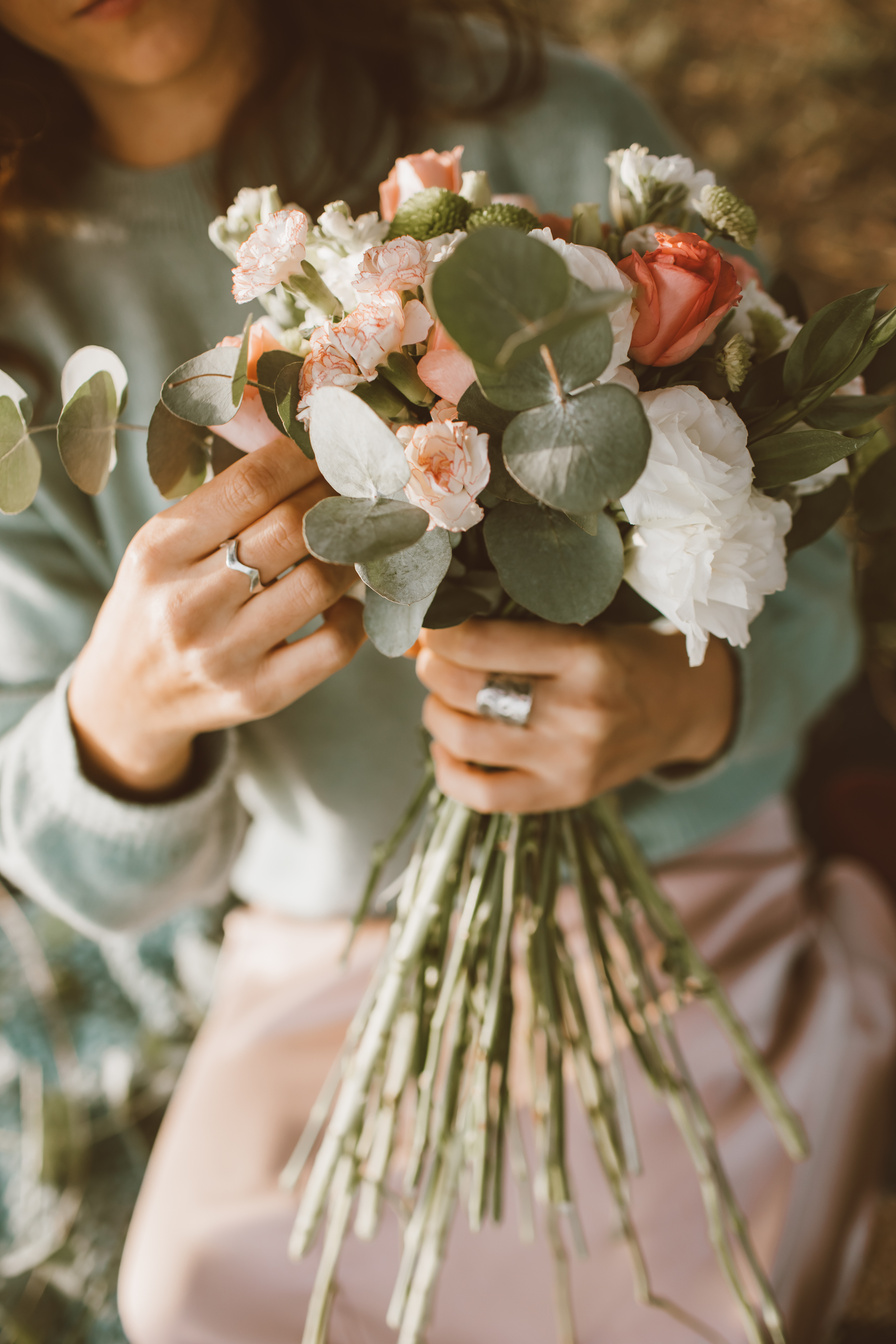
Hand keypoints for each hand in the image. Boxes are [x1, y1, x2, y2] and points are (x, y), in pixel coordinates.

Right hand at [68, 435, 364, 798]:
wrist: (128, 697)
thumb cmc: (158, 603)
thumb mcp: (165, 546)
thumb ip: (223, 504)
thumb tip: (309, 450)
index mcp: (160, 549)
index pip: (251, 484)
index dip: (307, 457)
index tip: (334, 445)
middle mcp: (188, 602)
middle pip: (293, 528)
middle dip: (339, 500)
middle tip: (360, 489)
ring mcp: (224, 653)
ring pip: (320, 582)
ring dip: (354, 554)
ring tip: (359, 540)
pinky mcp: (258, 694)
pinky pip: (334, 646)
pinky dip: (356, 615)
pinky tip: (347, 601)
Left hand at [415, 620, 735, 813]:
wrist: (683, 707)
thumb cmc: (624, 656)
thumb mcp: (581, 627)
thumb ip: (509, 629)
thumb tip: (419, 637)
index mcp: (585, 655)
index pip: (483, 644)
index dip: (440, 633)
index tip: (430, 625)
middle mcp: (578, 711)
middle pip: (467, 690)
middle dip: (433, 669)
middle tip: (433, 659)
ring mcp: (570, 760)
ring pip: (465, 740)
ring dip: (435, 714)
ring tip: (442, 699)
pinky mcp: (565, 795)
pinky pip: (482, 795)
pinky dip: (448, 771)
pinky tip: (448, 747)